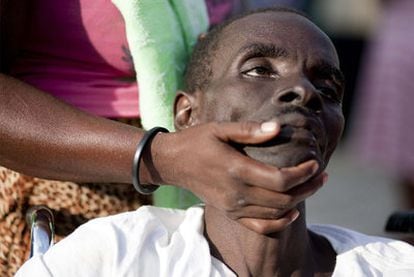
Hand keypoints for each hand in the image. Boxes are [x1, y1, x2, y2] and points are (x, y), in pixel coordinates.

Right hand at [151, 121, 324, 233]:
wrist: (174, 162)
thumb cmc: (197, 141)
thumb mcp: (220, 129)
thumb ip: (250, 131)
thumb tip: (278, 128)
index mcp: (236, 170)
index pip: (280, 179)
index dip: (303, 174)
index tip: (315, 163)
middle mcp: (237, 193)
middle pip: (283, 198)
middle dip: (308, 187)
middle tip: (322, 175)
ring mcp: (233, 206)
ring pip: (275, 212)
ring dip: (298, 202)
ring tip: (312, 187)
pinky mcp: (230, 212)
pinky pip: (259, 226)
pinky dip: (278, 223)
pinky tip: (291, 214)